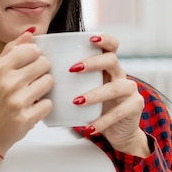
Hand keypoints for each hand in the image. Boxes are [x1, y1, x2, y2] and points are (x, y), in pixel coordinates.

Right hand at [0, 30, 53, 155]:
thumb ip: (11, 51)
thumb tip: (29, 34)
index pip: (31, 49)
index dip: (35, 55)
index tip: (31, 62)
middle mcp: (7, 83)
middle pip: (44, 63)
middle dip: (41, 71)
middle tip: (31, 80)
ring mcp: (17, 101)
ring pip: (49, 81)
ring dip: (44, 88)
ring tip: (32, 93)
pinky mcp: (27, 118)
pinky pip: (49, 103)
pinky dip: (43, 106)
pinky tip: (32, 107)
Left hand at [71, 34, 149, 156]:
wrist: (119, 132)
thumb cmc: (96, 107)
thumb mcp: (84, 89)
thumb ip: (67, 79)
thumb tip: (38, 68)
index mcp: (108, 66)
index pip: (112, 45)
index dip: (103, 39)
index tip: (89, 38)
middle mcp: (121, 74)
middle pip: (111, 60)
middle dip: (92, 62)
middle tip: (73, 69)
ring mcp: (130, 90)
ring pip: (115, 87)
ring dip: (95, 94)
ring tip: (77, 101)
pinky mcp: (134, 107)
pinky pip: (118, 112)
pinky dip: (102, 120)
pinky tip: (89, 127)